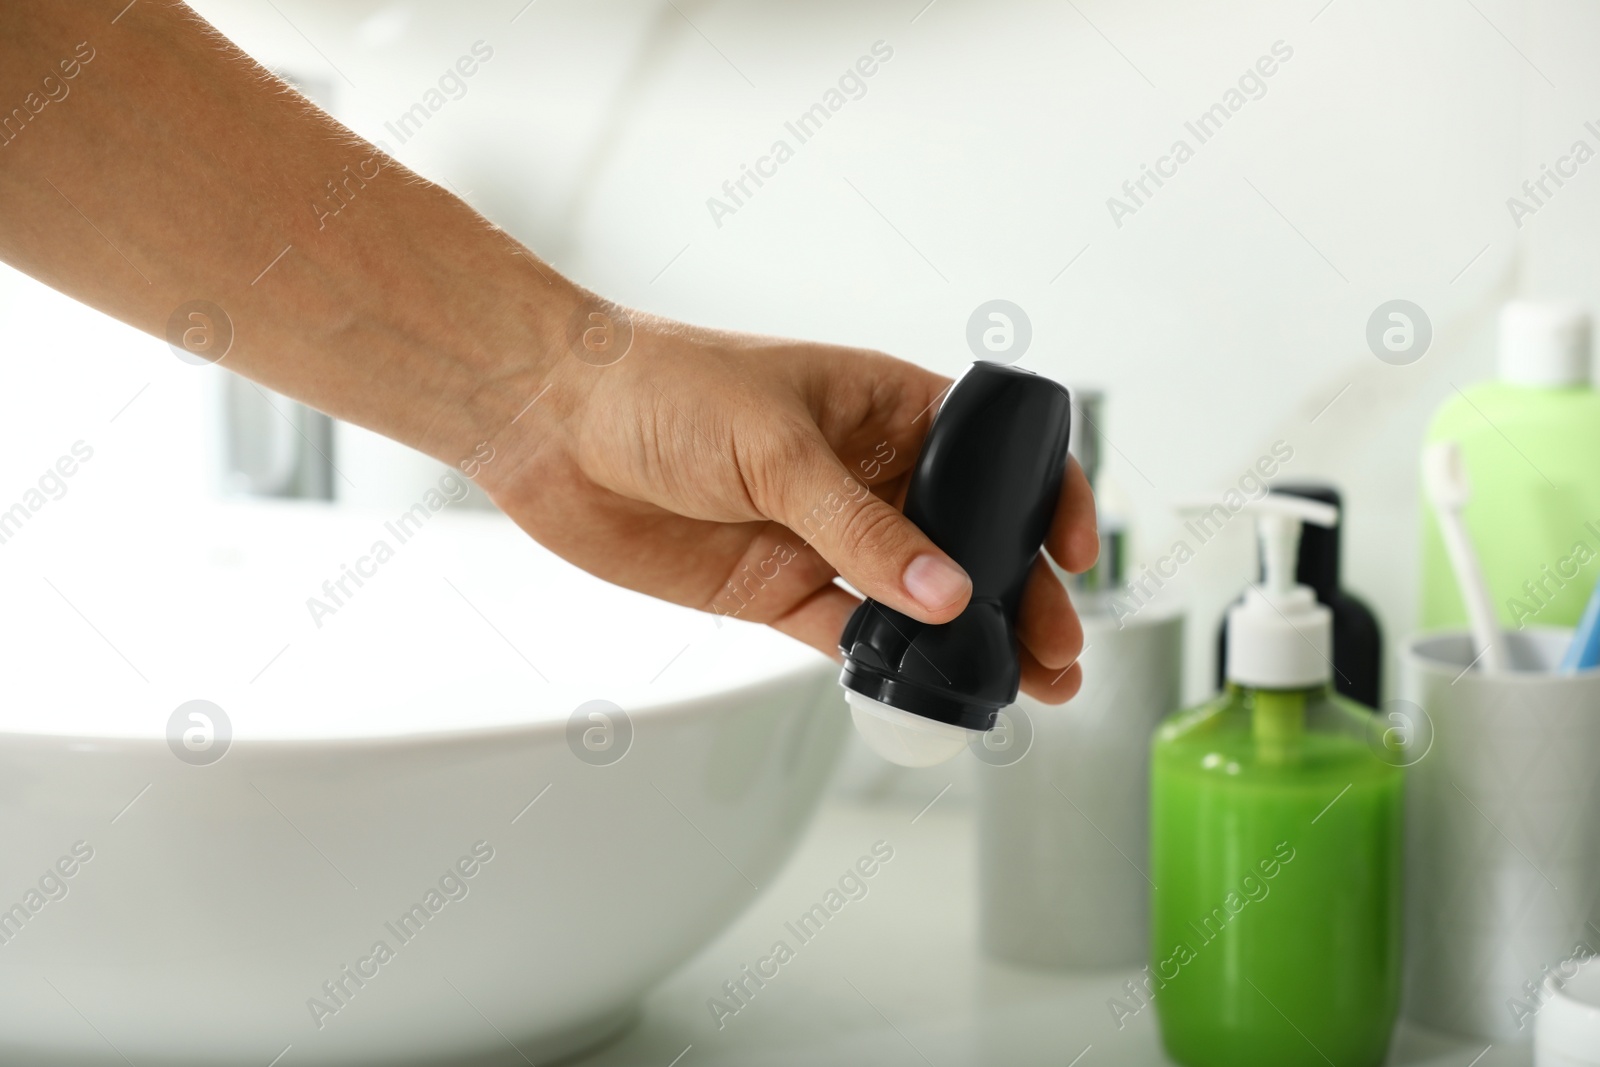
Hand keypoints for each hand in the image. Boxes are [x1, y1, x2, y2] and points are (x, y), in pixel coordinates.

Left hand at [481, 303, 1098, 703]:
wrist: (553, 424)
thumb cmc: (662, 387)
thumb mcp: (775, 446)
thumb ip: (859, 528)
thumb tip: (946, 593)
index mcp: (885, 408)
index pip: (991, 453)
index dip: (1042, 498)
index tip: (1073, 552)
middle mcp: (866, 473)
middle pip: (967, 539)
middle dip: (1019, 592)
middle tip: (1058, 651)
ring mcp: (823, 536)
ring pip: (918, 598)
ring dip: (968, 639)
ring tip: (1022, 686)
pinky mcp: (777, 588)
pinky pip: (851, 634)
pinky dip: (891, 665)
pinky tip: (931, 689)